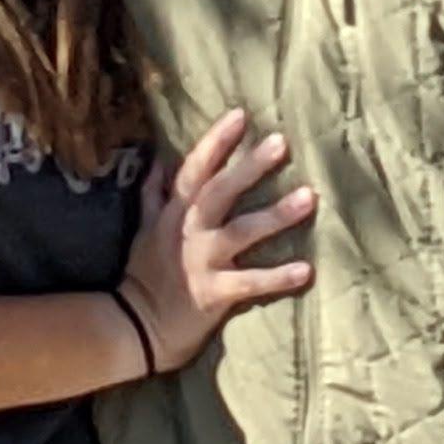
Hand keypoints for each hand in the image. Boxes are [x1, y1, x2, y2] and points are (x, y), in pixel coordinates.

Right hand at [118, 108, 314, 375]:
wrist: (135, 327)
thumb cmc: (143, 274)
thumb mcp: (143, 228)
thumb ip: (152, 193)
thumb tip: (157, 157)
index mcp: (174, 213)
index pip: (194, 169)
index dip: (216, 142)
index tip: (241, 115)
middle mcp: (189, 231)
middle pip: (220, 192)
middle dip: (250, 166)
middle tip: (281, 142)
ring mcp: (202, 262)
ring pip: (241, 232)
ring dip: (276, 215)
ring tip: (309, 197)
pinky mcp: (214, 294)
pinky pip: (250, 282)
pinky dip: (278, 277)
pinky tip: (307, 269)